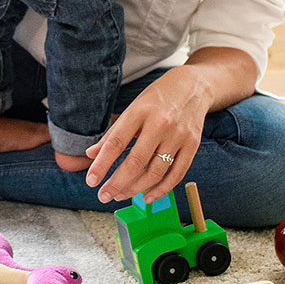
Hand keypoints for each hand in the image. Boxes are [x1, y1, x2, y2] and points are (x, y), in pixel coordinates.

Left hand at [83, 66, 210, 203]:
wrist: (193, 86)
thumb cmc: (157, 99)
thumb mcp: (132, 109)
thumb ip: (113, 133)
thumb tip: (92, 154)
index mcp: (140, 112)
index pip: (116, 142)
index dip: (102, 165)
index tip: (91, 181)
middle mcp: (160, 123)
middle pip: (136, 162)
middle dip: (117, 183)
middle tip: (104, 195)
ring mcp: (179, 135)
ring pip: (155, 172)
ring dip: (136, 188)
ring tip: (121, 194)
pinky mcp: (193, 145)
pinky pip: (176, 174)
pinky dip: (161, 190)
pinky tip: (147, 197)